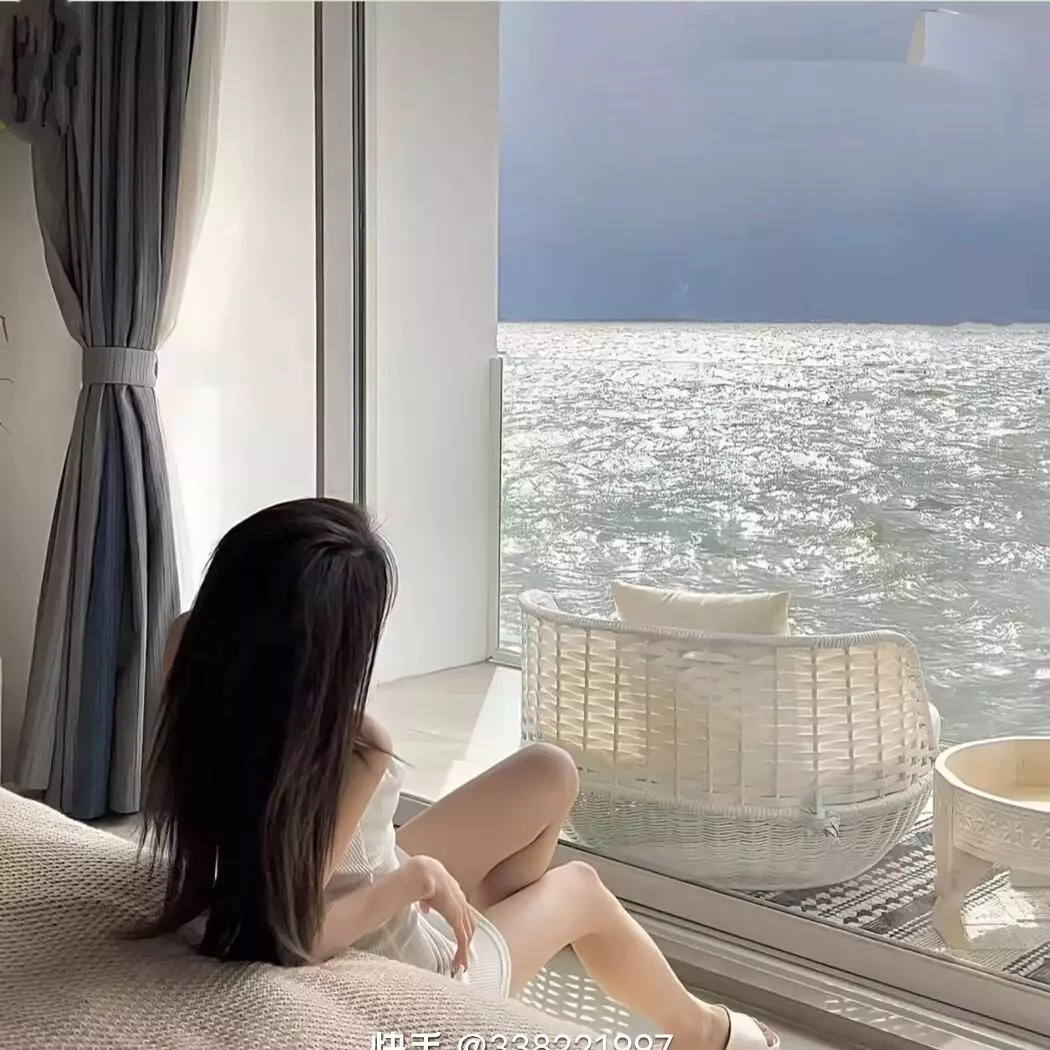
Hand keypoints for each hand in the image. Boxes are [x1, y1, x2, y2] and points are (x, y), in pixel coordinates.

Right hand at [408, 855, 475, 973]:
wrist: (423, 872)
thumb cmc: (421, 877)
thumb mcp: (426, 890)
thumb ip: (428, 900)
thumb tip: (426, 907)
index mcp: (454, 893)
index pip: (464, 912)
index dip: (464, 927)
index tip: (461, 940)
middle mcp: (461, 901)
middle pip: (470, 924)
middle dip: (467, 941)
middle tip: (462, 958)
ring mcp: (459, 909)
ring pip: (467, 934)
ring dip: (464, 951)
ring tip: (460, 964)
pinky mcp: (456, 917)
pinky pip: (461, 938)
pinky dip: (461, 952)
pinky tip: (458, 962)